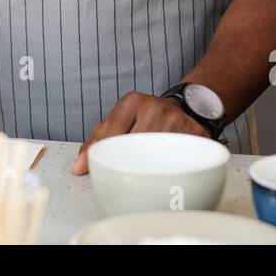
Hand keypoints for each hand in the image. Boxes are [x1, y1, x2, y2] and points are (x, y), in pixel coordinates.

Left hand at [71, 91, 211, 174]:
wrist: (185, 107)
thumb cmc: (146, 118)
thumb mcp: (120, 119)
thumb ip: (98, 140)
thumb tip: (79, 166)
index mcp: (133, 101)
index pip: (111, 131)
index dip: (99, 152)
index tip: (90, 167)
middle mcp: (155, 107)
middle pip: (132, 145)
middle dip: (125, 162)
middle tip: (123, 173)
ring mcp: (177, 120)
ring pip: (155, 155)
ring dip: (148, 168)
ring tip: (145, 171)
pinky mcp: (196, 134)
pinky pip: (179, 160)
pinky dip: (170, 169)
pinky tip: (166, 170)